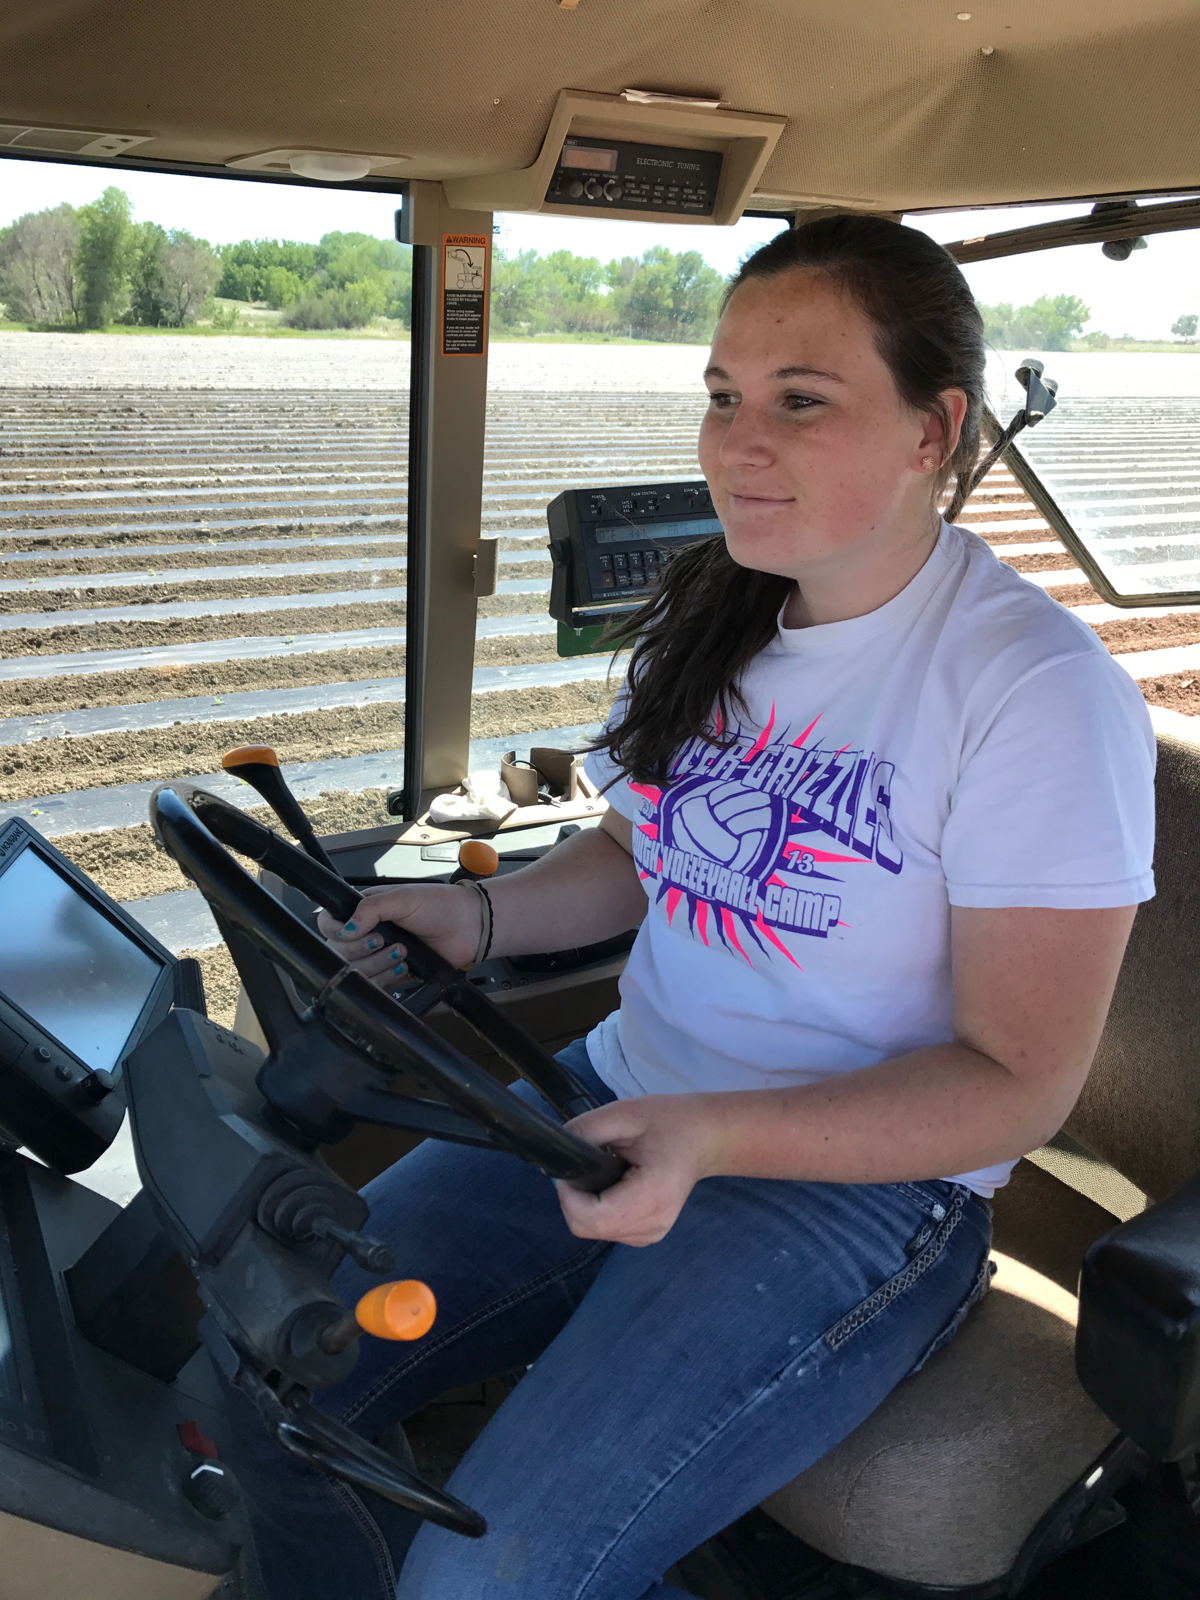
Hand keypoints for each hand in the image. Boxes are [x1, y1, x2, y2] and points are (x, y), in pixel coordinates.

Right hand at [315, 882, 482, 986]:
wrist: (468, 927)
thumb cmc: (440, 905)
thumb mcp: (402, 898)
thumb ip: (370, 909)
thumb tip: (345, 928)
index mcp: (364, 912)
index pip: (329, 925)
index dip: (337, 932)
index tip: (358, 931)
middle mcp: (367, 934)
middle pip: (338, 953)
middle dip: (362, 949)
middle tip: (384, 939)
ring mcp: (378, 956)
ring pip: (356, 973)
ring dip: (377, 964)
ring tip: (402, 951)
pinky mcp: (392, 975)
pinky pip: (375, 988)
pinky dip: (386, 980)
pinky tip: (403, 968)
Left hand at [553, 1094, 720, 1246]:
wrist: (705, 1138)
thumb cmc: (671, 1122)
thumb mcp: (625, 1114)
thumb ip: (586, 1130)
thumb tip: (554, 1151)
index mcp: (652, 1197)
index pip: (592, 1217)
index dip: (568, 1195)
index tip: (570, 1168)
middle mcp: (652, 1226)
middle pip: (587, 1227)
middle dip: (574, 1197)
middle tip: (585, 1164)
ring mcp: (651, 1235)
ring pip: (593, 1230)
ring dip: (585, 1203)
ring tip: (604, 1171)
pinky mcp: (647, 1235)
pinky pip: (606, 1229)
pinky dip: (598, 1209)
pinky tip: (613, 1185)